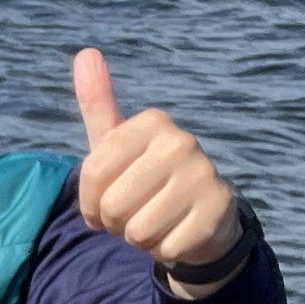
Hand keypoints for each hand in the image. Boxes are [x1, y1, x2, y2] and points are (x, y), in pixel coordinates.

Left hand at [73, 48, 242, 293]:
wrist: (200, 218)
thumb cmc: (146, 179)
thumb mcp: (117, 144)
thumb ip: (98, 103)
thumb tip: (86, 52)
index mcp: (153, 122)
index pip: (93, 172)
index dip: (90, 201)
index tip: (106, 198)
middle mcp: (183, 141)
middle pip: (113, 205)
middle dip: (115, 222)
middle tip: (136, 211)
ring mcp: (205, 174)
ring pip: (137, 230)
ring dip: (138, 238)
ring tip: (156, 221)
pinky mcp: (219, 211)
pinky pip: (165, 249)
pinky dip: (165, 251)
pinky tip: (177, 233)